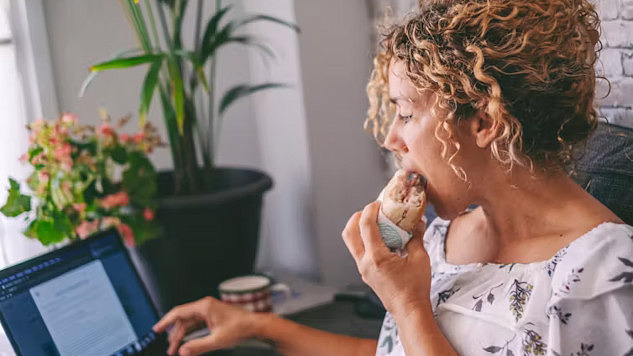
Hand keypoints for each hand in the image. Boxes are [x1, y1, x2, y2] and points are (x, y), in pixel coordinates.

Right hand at [153, 296, 260, 355]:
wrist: (255, 326)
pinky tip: (187, 343)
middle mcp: (205, 306)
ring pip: (190, 323)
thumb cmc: (241, 328)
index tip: (156, 329)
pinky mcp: (212, 317)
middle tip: (170, 348)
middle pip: (183, 320)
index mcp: (204, 306)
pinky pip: (197, 325)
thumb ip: (198, 346)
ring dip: (183, 336)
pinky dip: (191, 334)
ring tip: (177, 349)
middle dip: (175, 334)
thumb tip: (183, 351)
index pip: (179, 312)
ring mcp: (209, 311)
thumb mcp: (217, 340)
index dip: (165, 321)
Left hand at [341, 201, 431, 315]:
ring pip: (351, 243)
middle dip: (357, 217)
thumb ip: (416, 236)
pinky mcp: (365, 273)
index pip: (366, 226)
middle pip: (349, 233)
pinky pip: (358, 252)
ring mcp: (363, 269)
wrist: (409, 310)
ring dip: (358, 228)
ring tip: (374, 222)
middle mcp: (365, 263)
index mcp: (377, 257)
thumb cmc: (415, 288)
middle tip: (371, 210)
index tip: (378, 202)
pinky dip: (364, 240)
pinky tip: (380, 238)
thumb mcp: (420, 258)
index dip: (370, 210)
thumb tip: (418, 220)